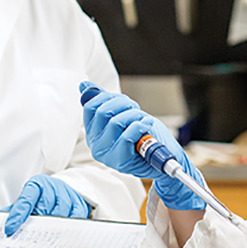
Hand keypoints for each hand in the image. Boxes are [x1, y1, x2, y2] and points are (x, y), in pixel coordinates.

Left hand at [4, 174, 90, 235]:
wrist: (63, 190)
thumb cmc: (42, 199)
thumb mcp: (27, 201)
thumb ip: (13, 211)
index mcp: (36, 185)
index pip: (25, 199)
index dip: (17, 215)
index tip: (9, 230)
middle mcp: (52, 187)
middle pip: (44, 208)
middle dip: (37, 224)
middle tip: (29, 239)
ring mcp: (67, 194)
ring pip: (60, 213)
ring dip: (52, 227)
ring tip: (45, 239)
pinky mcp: (79, 203)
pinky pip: (74, 218)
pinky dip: (68, 228)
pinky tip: (62, 236)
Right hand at [81, 82, 204, 210]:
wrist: (163, 155)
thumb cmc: (143, 133)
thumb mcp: (121, 113)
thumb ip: (102, 100)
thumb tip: (84, 86)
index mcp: (92, 131)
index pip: (90, 106)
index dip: (109, 97)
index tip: (124, 101)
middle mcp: (95, 144)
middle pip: (102, 112)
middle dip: (124, 104)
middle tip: (136, 109)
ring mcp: (106, 154)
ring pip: (115, 122)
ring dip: (134, 115)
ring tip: (143, 120)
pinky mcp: (120, 161)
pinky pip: (127, 136)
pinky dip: (140, 127)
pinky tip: (146, 126)